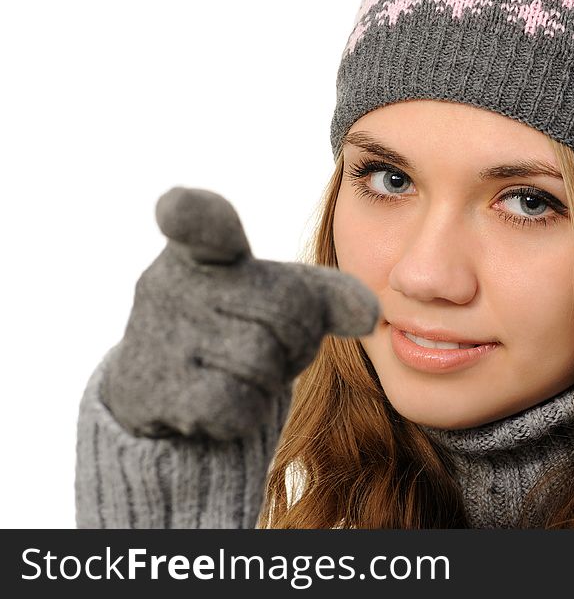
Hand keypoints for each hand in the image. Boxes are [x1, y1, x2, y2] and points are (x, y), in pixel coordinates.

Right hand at [100, 187, 379, 439]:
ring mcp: (156, 336)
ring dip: (269, 378)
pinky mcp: (152, 391)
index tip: (175, 208)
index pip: (199, 221)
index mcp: (207, 249)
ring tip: (238, 369)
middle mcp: (169, 282)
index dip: (192, 213)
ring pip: (260, 363)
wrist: (174, 391)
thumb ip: (334, 296)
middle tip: (266, 343)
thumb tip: (374, 314)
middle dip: (296, 339)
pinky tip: (218, 400)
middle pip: (284, 310)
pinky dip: (244, 413)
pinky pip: (233, 408)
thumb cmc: (244, 329)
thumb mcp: (291, 301)